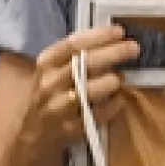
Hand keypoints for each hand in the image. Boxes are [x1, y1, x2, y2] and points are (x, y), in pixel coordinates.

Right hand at [20, 26, 140, 150]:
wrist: (30, 134)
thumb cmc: (48, 95)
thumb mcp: (52, 71)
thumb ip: (75, 56)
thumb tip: (111, 40)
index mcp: (46, 64)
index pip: (72, 44)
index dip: (98, 36)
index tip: (119, 31)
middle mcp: (50, 84)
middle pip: (84, 63)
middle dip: (114, 53)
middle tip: (134, 48)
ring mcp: (58, 108)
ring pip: (89, 90)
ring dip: (111, 81)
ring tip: (120, 78)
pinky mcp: (70, 130)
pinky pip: (97, 115)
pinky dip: (112, 106)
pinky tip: (118, 99)